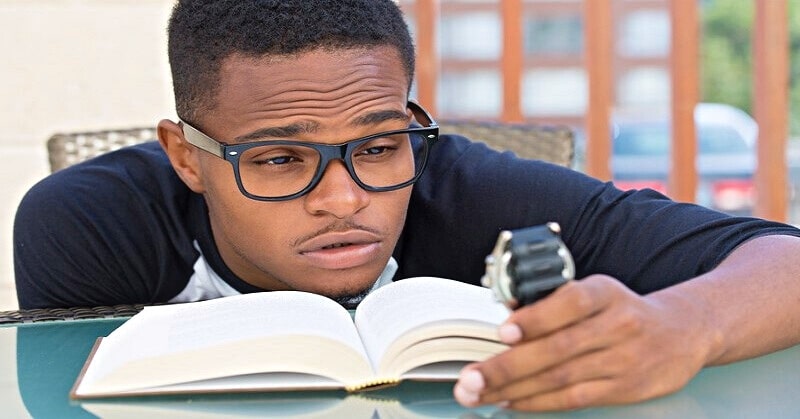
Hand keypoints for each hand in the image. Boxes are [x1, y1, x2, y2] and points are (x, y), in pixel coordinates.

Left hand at [453, 274, 715, 410]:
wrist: (683, 331)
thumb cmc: (622, 309)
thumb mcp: (595, 291)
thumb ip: (554, 301)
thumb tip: (508, 312)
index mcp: (605, 293)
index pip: (570, 303)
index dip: (536, 318)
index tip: (503, 331)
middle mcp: (618, 325)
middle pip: (557, 349)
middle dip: (507, 366)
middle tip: (471, 378)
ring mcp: (624, 361)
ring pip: (561, 378)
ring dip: (514, 389)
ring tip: (479, 393)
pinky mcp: (625, 389)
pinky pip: (574, 398)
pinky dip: (538, 402)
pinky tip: (511, 402)